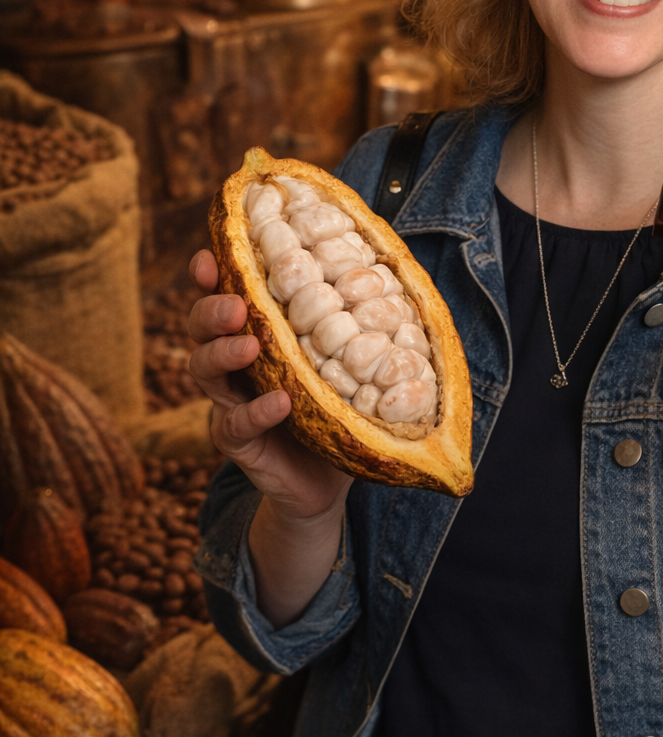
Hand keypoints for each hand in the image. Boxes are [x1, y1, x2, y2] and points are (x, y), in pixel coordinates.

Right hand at [187, 249, 351, 522]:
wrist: (326, 481)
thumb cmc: (337, 404)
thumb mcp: (344, 356)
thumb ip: (350, 318)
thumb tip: (388, 264)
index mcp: (257, 330)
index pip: (223, 293)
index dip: (210, 274)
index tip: (212, 255)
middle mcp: (234, 361)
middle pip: (200, 327)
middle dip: (211, 310)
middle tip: (236, 305)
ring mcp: (229, 401)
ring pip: (203, 370)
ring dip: (224, 353)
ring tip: (251, 346)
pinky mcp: (237, 441)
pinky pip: (234, 424)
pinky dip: (255, 412)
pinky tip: (279, 402)